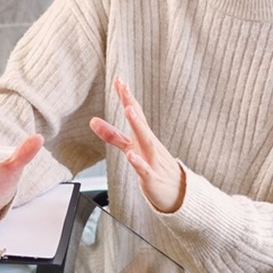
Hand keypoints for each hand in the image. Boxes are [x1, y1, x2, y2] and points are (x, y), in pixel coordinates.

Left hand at [89, 78, 183, 212]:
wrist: (180, 193)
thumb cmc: (155, 168)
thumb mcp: (132, 149)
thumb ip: (113, 135)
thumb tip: (93, 121)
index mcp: (144, 137)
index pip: (136, 113)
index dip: (127, 97)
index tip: (119, 79)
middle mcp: (149, 145)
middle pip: (140, 121)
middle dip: (131, 104)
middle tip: (123, 87)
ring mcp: (152, 160)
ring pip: (145, 141)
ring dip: (137, 125)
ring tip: (129, 110)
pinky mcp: (152, 178)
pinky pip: (144, 170)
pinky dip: (138, 162)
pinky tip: (131, 155)